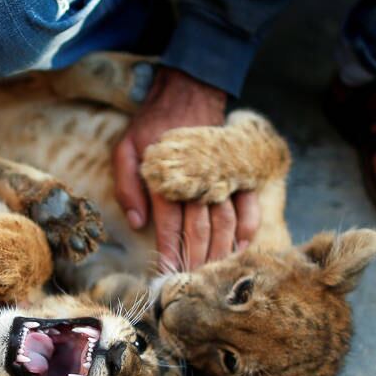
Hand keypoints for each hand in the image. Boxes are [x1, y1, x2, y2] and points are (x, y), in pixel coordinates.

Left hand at [112, 67, 259, 270]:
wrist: (188, 93)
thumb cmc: (152, 125)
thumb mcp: (126, 149)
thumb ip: (128, 186)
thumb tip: (138, 223)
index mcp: (166, 179)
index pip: (169, 226)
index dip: (169, 252)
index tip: (168, 273)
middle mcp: (196, 182)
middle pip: (199, 230)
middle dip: (195, 259)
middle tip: (191, 282)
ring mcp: (220, 177)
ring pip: (224, 223)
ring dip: (220, 251)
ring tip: (213, 272)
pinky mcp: (237, 173)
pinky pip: (248, 205)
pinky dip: (247, 228)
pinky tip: (242, 247)